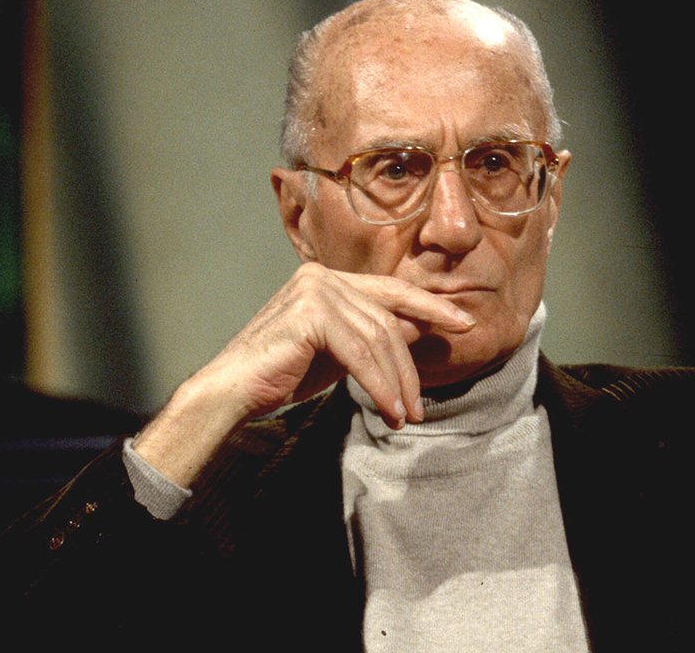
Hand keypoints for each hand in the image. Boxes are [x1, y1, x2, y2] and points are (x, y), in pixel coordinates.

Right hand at [132, 262, 475, 486]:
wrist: (230, 393)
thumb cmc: (280, 375)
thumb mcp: (337, 353)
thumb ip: (370, 337)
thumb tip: (416, 330)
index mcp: (327, 278)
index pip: (391, 290)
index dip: (430, 307)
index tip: (464, 323)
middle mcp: (321, 277)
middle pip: (387, 320)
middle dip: (409, 367)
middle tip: (421, 406)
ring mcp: (314, 291)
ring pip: (378, 338)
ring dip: (397, 384)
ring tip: (405, 417)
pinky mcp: (310, 315)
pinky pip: (361, 354)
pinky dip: (379, 385)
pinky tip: (389, 410)